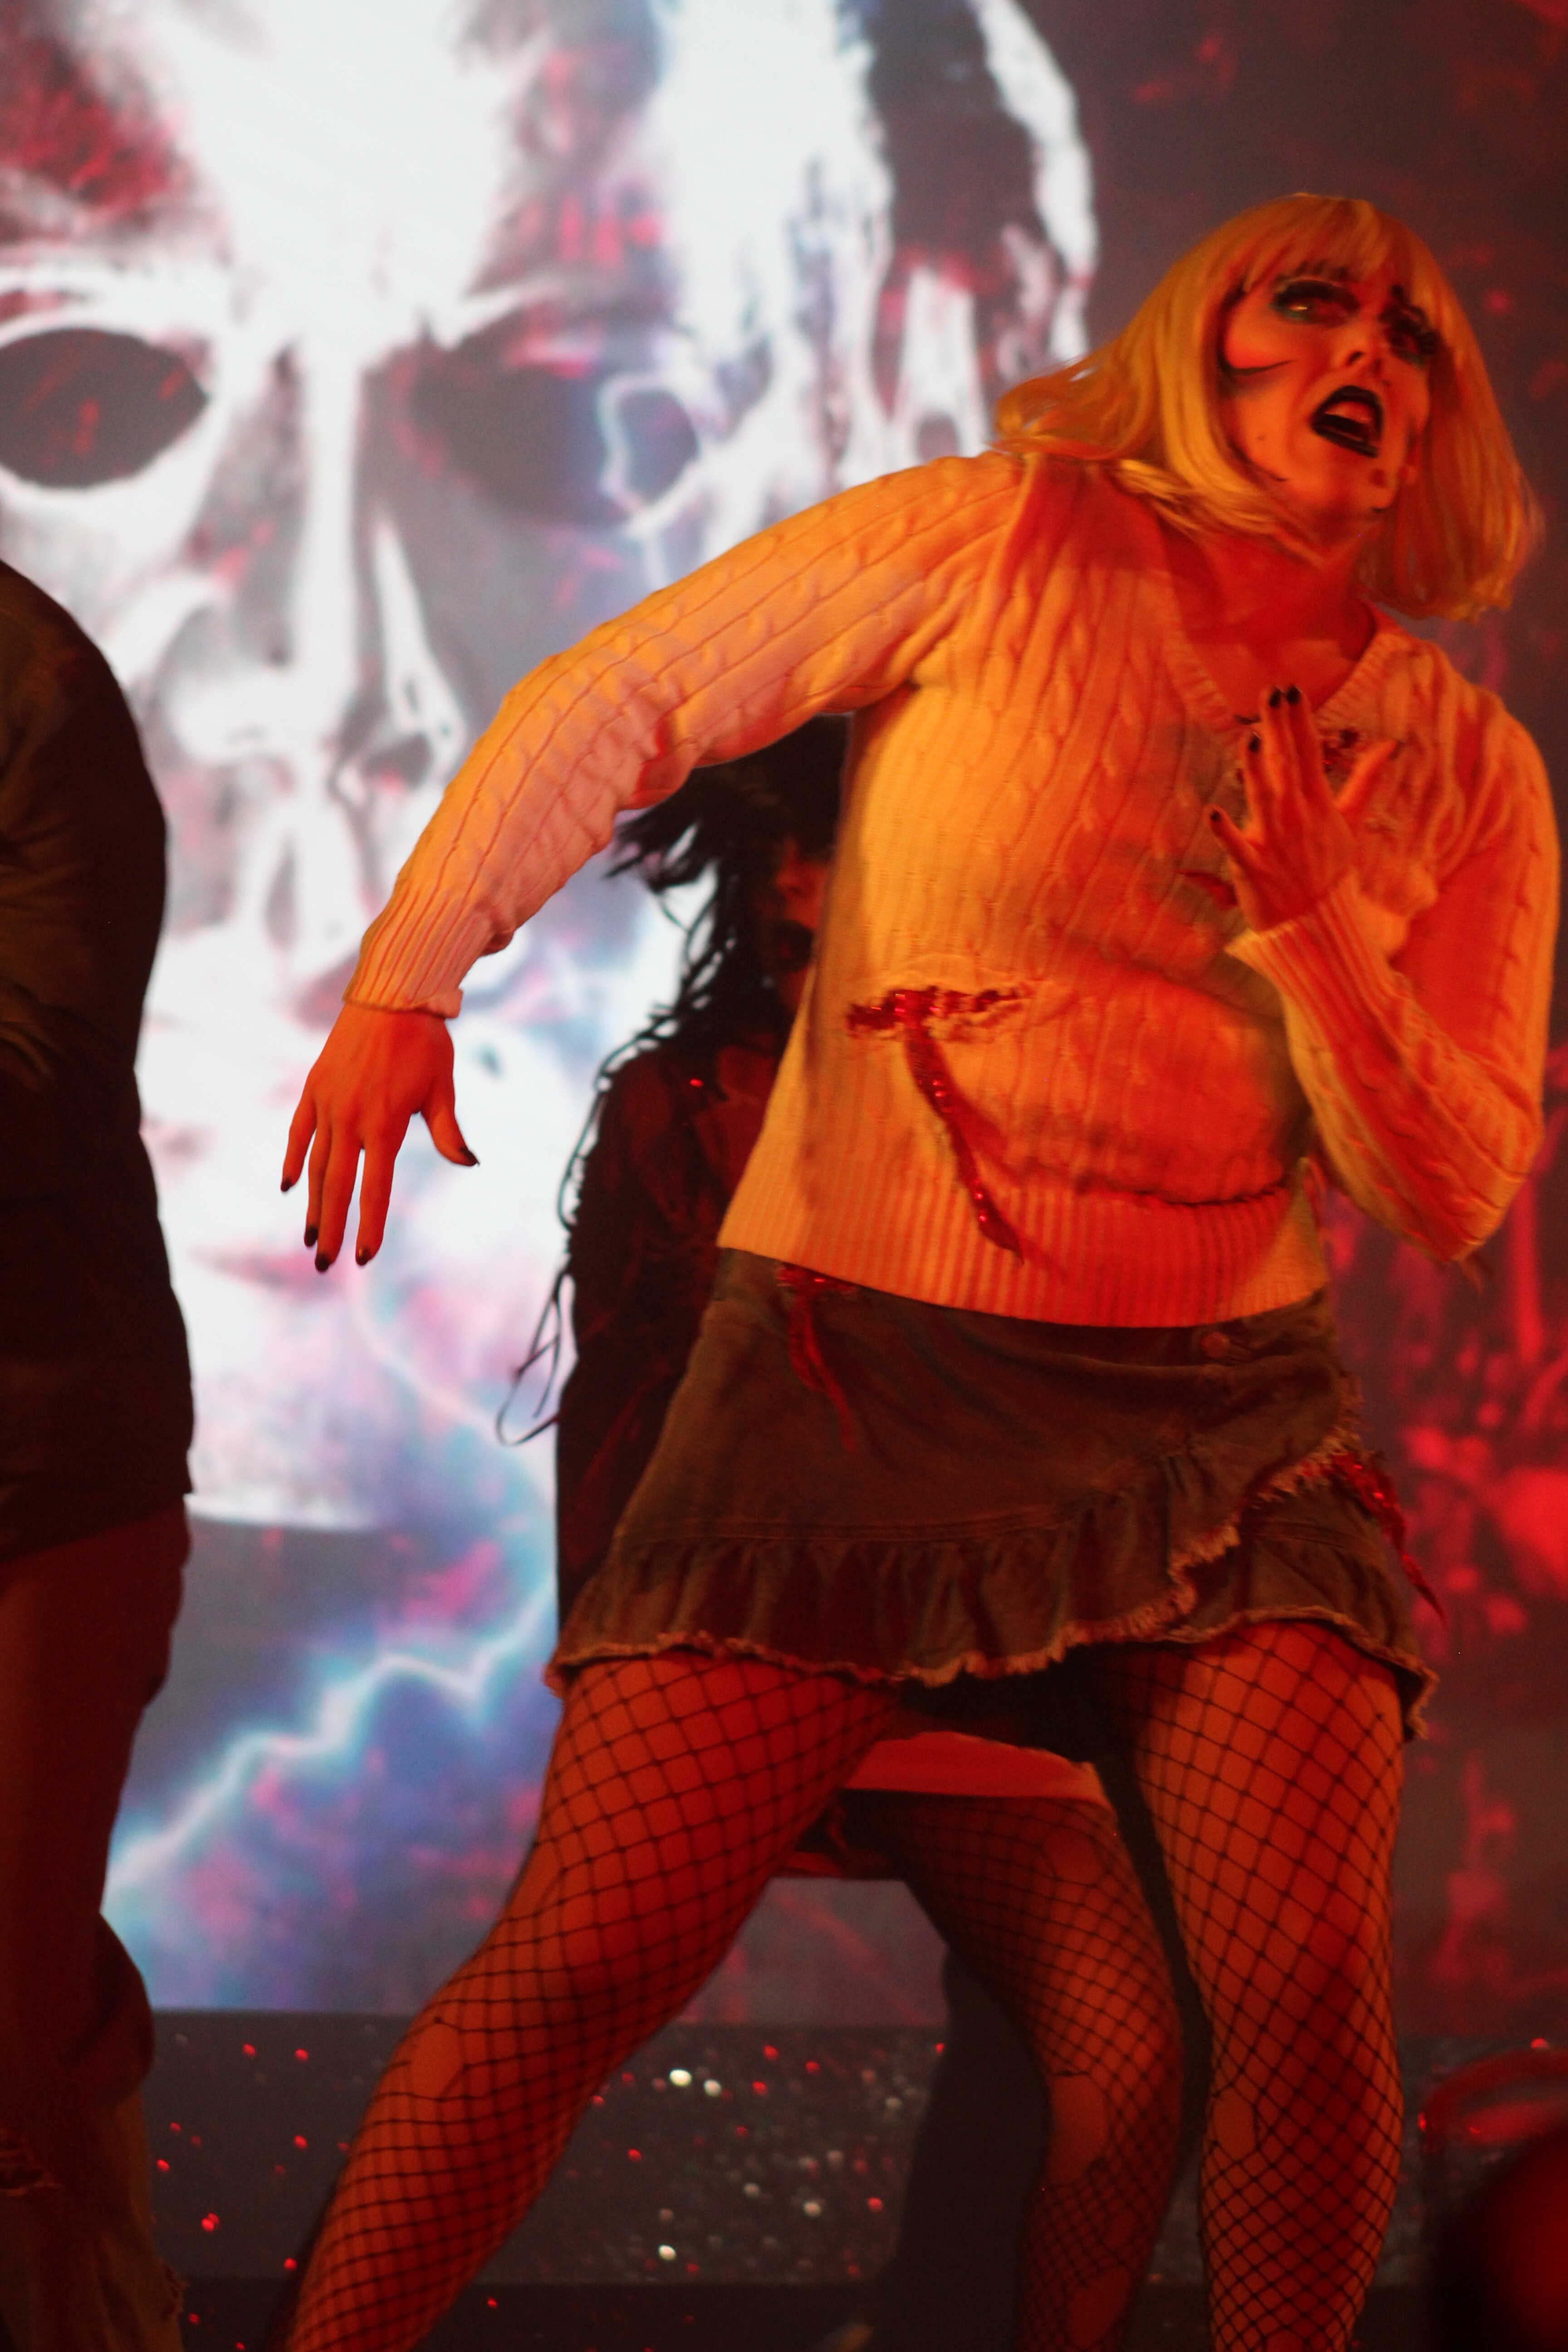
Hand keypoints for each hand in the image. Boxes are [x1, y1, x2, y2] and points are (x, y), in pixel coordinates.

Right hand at [281, 1003, 475, 1269]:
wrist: (391, 993)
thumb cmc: (425, 1042)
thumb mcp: (442, 1087)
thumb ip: (448, 1130)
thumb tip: (468, 1162)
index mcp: (385, 1125)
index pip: (374, 1189)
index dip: (369, 1225)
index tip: (363, 1257)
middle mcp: (351, 1119)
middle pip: (338, 1186)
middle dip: (332, 1227)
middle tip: (325, 1262)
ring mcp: (328, 1104)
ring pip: (316, 1165)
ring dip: (313, 1203)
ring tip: (311, 1235)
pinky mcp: (314, 1088)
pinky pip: (299, 1131)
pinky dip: (293, 1159)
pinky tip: (289, 1186)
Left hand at [1208, 685, 1394, 931]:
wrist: (1318, 925)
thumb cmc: (1329, 871)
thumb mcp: (1351, 823)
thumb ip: (1365, 781)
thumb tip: (1390, 744)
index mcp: (1318, 805)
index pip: (1309, 754)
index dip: (1300, 721)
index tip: (1291, 689)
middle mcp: (1297, 819)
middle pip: (1286, 767)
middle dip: (1279, 731)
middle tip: (1270, 694)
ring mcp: (1275, 844)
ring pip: (1263, 801)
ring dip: (1255, 772)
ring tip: (1248, 741)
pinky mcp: (1254, 871)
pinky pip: (1237, 849)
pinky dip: (1225, 833)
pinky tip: (1212, 812)